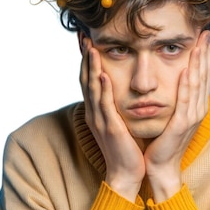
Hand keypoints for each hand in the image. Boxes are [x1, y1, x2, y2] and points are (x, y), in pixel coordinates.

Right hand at [80, 38, 145, 200]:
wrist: (126, 174)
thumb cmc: (125, 148)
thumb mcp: (118, 121)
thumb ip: (115, 104)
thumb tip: (118, 87)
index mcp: (97, 110)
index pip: (89, 79)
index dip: (87, 59)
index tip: (87, 40)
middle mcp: (94, 113)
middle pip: (85, 79)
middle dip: (85, 57)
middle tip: (83, 36)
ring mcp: (100, 120)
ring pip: (92, 89)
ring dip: (91, 67)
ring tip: (91, 48)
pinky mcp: (110, 129)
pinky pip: (105, 106)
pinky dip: (102, 90)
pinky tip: (102, 76)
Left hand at [144, 30, 209, 201]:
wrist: (160, 166)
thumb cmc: (164, 141)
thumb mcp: (174, 115)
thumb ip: (178, 97)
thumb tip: (178, 78)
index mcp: (196, 105)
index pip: (204, 75)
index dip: (207, 55)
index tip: (208, 36)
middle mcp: (198, 108)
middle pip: (205, 75)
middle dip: (206, 53)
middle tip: (207, 32)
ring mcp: (192, 116)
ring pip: (197, 84)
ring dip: (199, 62)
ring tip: (200, 44)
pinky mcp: (181, 124)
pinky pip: (185, 100)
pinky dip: (187, 84)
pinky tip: (187, 70)